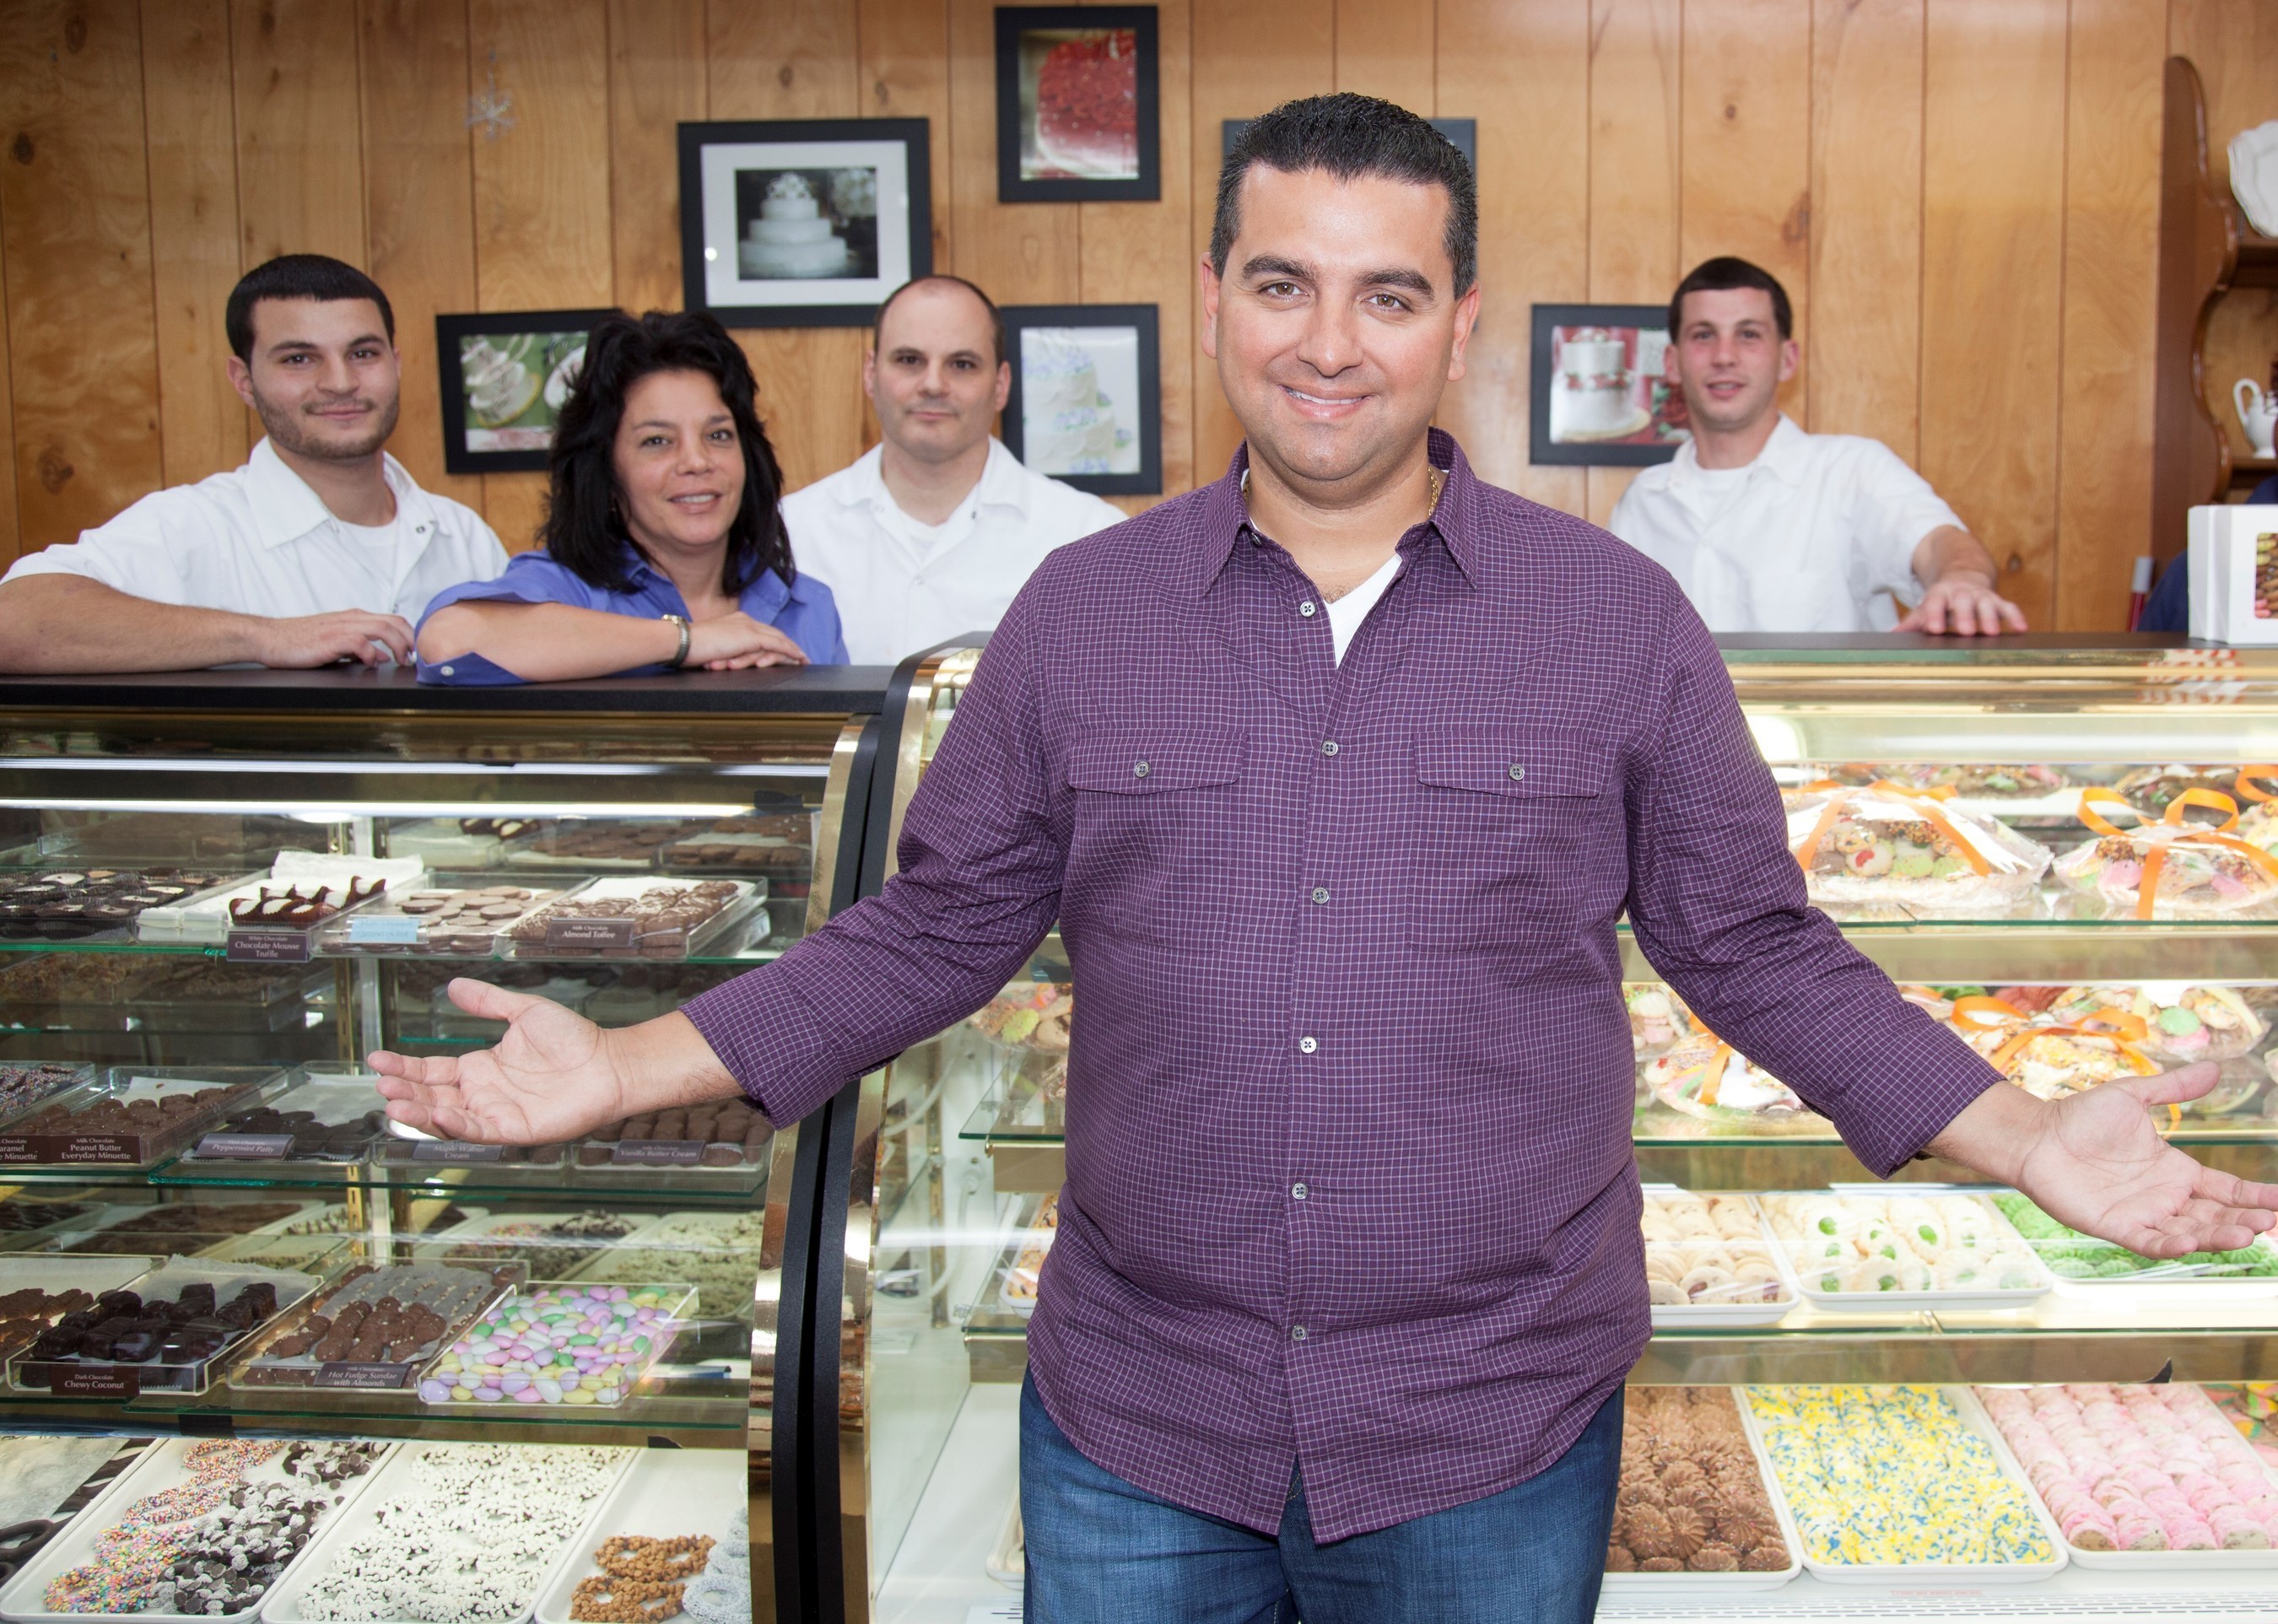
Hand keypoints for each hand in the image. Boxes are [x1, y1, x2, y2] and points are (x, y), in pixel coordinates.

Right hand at [256, 610, 415, 666]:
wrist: (269, 638)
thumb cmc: (299, 641)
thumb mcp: (336, 644)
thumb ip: (360, 648)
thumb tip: (382, 657)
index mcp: (353, 618)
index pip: (392, 619)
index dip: (409, 634)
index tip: (415, 650)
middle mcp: (350, 619)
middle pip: (393, 621)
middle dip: (410, 638)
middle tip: (415, 657)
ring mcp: (340, 627)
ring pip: (382, 628)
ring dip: (397, 644)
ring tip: (401, 660)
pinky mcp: (330, 639)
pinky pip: (359, 642)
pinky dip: (370, 653)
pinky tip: (369, 663)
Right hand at [367, 978, 631, 1143]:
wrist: (609, 1061)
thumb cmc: (573, 1038)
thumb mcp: (523, 1012)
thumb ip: (488, 1002)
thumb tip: (454, 986)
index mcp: (479, 1068)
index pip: (431, 1072)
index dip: (403, 1068)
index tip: (376, 1060)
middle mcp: (482, 1094)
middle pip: (432, 1097)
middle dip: (404, 1092)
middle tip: (380, 1085)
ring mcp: (496, 1114)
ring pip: (448, 1118)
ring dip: (420, 1113)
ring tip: (393, 1103)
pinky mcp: (514, 1130)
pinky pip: (479, 1131)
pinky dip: (457, 1126)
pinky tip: (439, 1114)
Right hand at [686, 613, 807, 671]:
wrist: (681, 642)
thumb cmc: (690, 647)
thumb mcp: (713, 648)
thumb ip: (726, 650)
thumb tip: (730, 660)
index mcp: (735, 621)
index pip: (761, 631)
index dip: (774, 640)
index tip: (783, 649)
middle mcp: (744, 621)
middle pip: (773, 633)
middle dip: (789, 645)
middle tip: (801, 656)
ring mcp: (748, 628)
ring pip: (778, 639)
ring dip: (792, 650)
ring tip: (803, 660)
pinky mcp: (750, 638)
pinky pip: (777, 645)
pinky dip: (790, 652)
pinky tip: (799, 658)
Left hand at [1897, 571, 2027, 635]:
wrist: (1964, 575)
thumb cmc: (1942, 598)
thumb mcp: (1927, 605)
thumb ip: (1914, 620)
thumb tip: (1894, 633)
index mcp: (1940, 593)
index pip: (1935, 603)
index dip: (1935, 615)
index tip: (1935, 629)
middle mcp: (1962, 592)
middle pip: (1963, 602)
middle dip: (1965, 616)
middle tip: (1966, 631)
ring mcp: (1981, 595)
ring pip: (1987, 603)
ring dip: (1990, 617)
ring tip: (1993, 633)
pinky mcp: (1997, 599)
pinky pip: (2008, 606)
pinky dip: (2015, 616)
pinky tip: (2022, 629)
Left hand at [1937, 1065, 2277, 1257]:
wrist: (2037, 1134)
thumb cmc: (2080, 1117)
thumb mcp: (2134, 1096)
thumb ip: (2175, 1088)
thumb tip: (2215, 1069)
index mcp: (2176, 1171)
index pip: (2227, 1190)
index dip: (2257, 1197)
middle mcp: (2165, 1197)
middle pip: (2216, 1216)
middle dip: (2245, 1221)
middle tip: (2271, 1223)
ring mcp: (2142, 1214)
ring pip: (2190, 1232)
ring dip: (2217, 1235)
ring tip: (2245, 1234)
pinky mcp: (2115, 1226)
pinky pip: (2149, 1241)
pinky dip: (2171, 1244)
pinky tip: (2190, 1241)